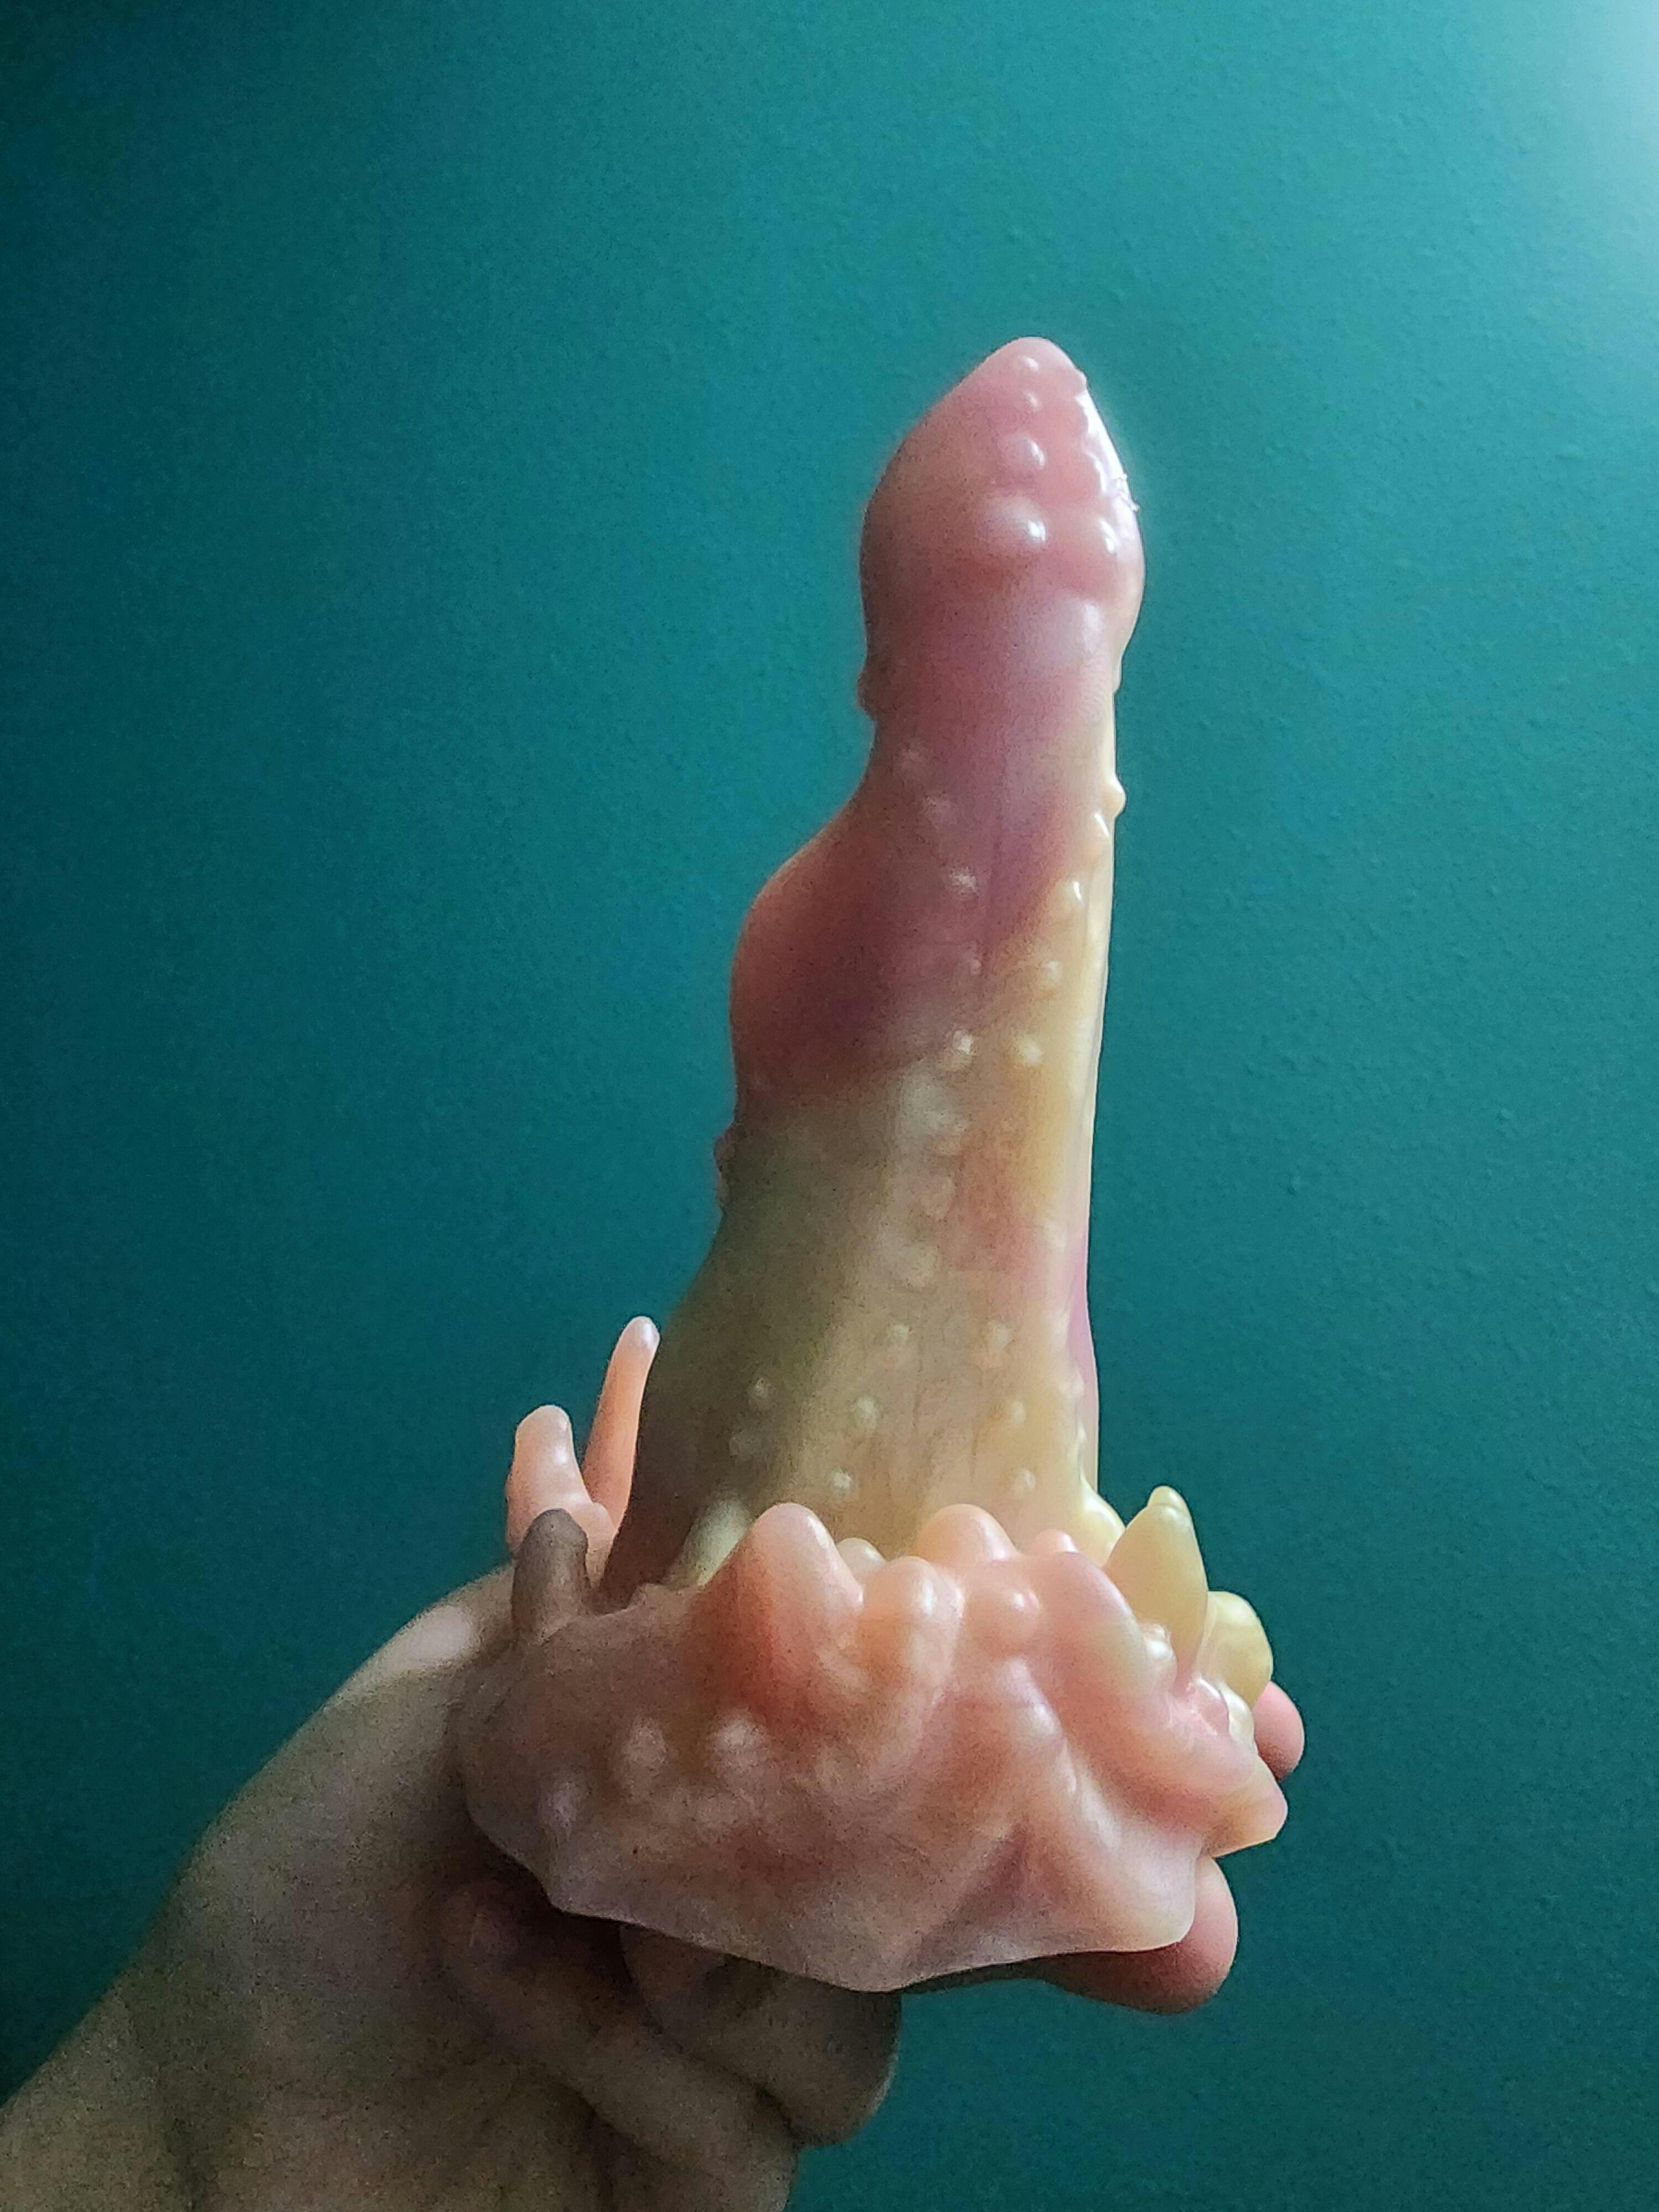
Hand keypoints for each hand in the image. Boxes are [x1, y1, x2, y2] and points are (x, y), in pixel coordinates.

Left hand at [111, 1561, 897, 2211]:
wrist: (210, 2109)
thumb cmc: (309, 1885)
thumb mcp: (425, 1709)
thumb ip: (550, 1619)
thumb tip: (604, 1464)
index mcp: (682, 1799)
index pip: (824, 1737)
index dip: (843, 1679)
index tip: (824, 1598)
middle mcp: (725, 1920)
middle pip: (873, 1878)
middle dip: (802, 1824)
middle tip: (696, 1777)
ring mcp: (723, 2061)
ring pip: (848, 2014)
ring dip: (717, 1960)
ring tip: (587, 1907)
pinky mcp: (703, 2181)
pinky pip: (747, 2123)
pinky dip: (627, 2048)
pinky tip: (497, 1967)